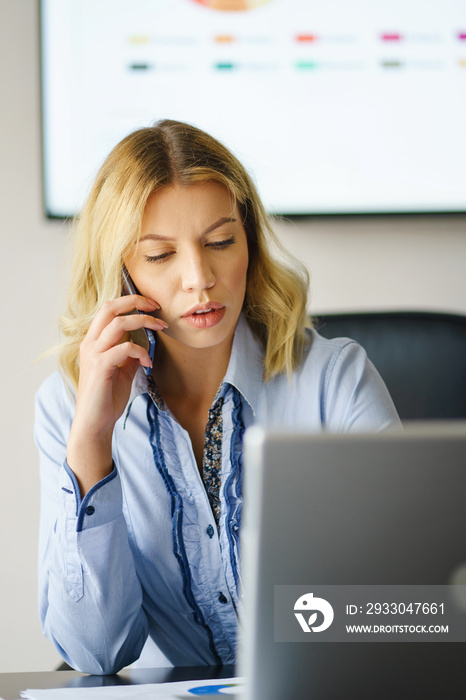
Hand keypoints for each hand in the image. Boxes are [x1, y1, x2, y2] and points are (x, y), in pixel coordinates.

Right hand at [67, 295, 167, 494]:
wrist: (95, 423)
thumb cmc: (107, 398)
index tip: (152, 305)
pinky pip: (125, 348)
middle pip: (110, 307)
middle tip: (157, 307)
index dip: (130, 301)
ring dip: (144, 322)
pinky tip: (148, 363)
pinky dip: (141, 351)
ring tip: (160, 329)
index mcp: (93, 341)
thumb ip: (130, 355)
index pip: (109, 309)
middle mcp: (90, 343)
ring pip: (118, 323)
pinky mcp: (100, 366)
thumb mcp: (123, 371)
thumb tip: (146, 343)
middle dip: (136, 301)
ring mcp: (93, 354)